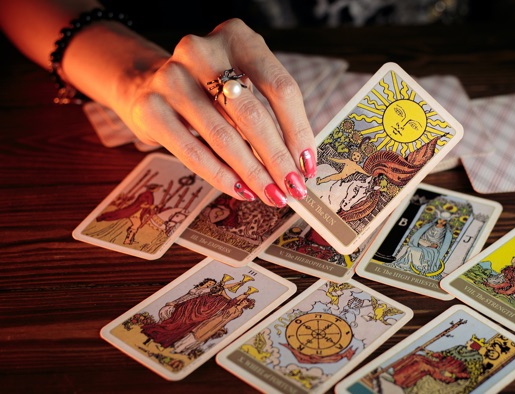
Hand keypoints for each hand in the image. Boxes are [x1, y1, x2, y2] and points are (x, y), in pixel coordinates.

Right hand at [115, 19, 315, 207]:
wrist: (146, 84)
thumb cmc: (209, 90)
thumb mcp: (242, 84)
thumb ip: (268, 113)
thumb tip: (298, 163)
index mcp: (238, 38)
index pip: (281, 88)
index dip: (299, 130)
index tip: (307, 163)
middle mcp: (202, 51)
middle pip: (253, 115)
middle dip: (277, 159)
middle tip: (293, 188)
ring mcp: (171, 78)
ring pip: (224, 137)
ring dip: (253, 173)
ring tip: (271, 194)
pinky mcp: (150, 108)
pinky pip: (193, 152)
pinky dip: (221, 176)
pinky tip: (241, 190)